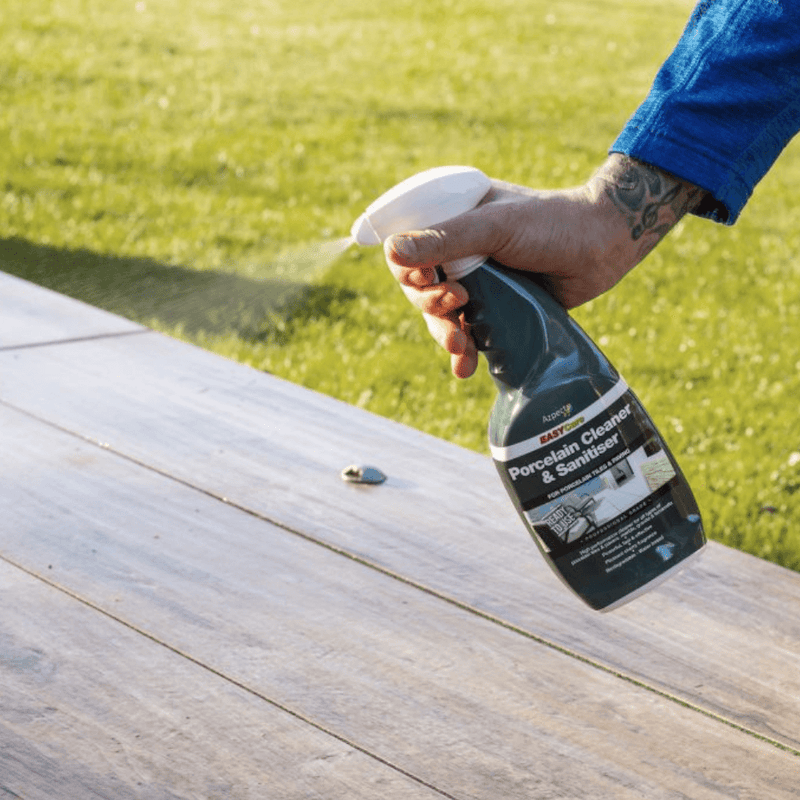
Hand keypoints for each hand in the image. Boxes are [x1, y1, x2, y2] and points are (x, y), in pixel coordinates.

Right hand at [384, 154, 704, 377]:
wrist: (603, 248)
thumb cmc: (551, 223)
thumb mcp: (495, 227)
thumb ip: (445, 239)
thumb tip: (391, 251)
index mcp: (451, 220)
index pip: (406, 248)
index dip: (407, 271)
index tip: (426, 281)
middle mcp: (458, 252)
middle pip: (419, 289)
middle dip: (431, 306)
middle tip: (457, 306)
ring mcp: (476, 283)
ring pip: (441, 317)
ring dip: (445, 333)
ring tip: (461, 344)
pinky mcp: (496, 311)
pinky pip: (468, 335)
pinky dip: (463, 354)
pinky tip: (464, 368)